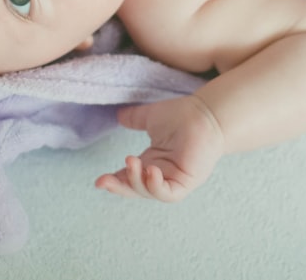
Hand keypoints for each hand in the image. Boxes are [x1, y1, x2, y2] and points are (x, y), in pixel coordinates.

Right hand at [95, 95, 224, 201]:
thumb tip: (119, 115)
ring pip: (149, 193)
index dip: (114, 181)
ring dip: (136, 182)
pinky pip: (168, 193)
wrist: (206, 112)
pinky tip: (150, 171)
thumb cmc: (183, 114)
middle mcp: (161, 174)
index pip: (128, 178)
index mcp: (151, 162)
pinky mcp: (186, 182)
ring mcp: (174, 180)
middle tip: (103, 181)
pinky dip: (156, 187)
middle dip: (118, 187)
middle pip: (135, 190)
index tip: (99, 180)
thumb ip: (134, 119)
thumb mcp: (151, 117)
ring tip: (131, 162)